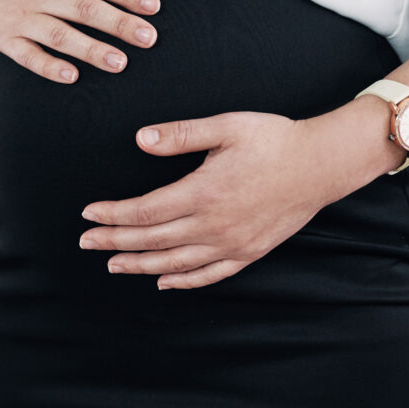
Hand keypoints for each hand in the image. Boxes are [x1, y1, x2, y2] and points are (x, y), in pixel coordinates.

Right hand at [0, 0, 160, 82]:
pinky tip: (71, 75)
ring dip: (90, 50)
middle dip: (118, 24)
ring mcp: (19, 16)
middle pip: (83, 9)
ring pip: (60, 35)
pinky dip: (48, 66)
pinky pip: (28, 55)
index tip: (152, 6)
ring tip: (120, 63)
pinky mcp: (3, 38)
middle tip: (148, 38)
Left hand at [77, 111, 363, 289]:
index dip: (113, 215)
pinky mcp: (250, 251)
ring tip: (114, 264)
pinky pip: (210, 274)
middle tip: (85, 242)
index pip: (144, 211)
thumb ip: (180, 134)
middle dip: (115, 242)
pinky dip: (183, 280)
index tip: (88, 214)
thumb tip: (140, 139)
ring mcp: (233, 243)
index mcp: (203, 192)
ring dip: (140, 264)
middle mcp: (215, 224)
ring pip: (175, 262)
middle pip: (153, 240)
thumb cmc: (274, 140)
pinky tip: (164, 281)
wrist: (323, 163)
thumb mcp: (226, 126)